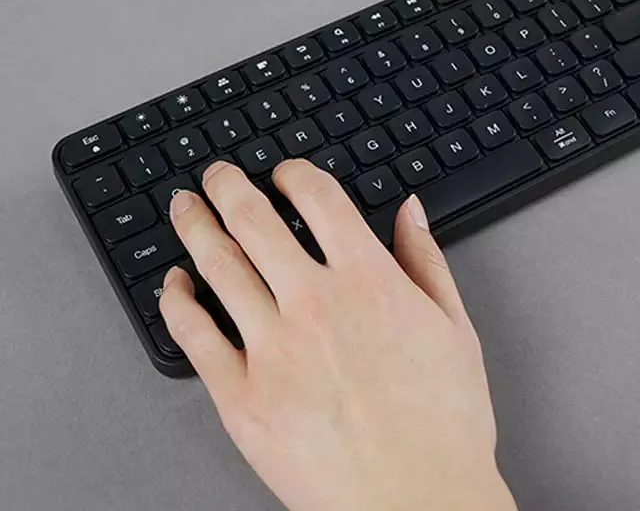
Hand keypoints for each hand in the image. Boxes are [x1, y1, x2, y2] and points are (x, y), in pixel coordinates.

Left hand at [159, 160, 515, 510]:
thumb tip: (410, 210)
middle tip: (218, 174)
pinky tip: (173, 285)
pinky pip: (194, 336)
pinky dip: (177, 301)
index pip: (317, 197)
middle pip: (254, 220)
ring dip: (196, 226)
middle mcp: (314, 302)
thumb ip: (426, 259)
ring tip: (184, 208)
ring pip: (218, 266)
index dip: (292, 173)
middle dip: (230, 185)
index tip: (283, 173)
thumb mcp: (455, 327)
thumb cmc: (443, 424)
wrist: (417, 502)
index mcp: (368, 278)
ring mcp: (271, 348)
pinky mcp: (241, 397)